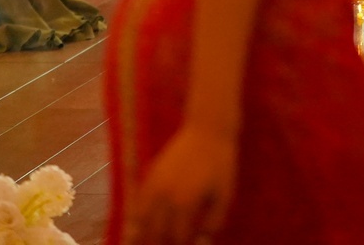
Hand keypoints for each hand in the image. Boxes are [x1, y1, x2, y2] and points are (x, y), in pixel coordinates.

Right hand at [123, 126, 234, 244]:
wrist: (207, 129)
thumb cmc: (221, 162)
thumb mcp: (225, 193)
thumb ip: (215, 219)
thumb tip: (203, 238)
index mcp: (186, 203)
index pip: (177, 237)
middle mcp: (166, 197)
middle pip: (155, 232)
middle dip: (158, 244)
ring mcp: (155, 185)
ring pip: (142, 220)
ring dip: (144, 234)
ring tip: (146, 243)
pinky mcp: (150, 174)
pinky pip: (138, 202)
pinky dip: (138, 216)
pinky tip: (140, 225)